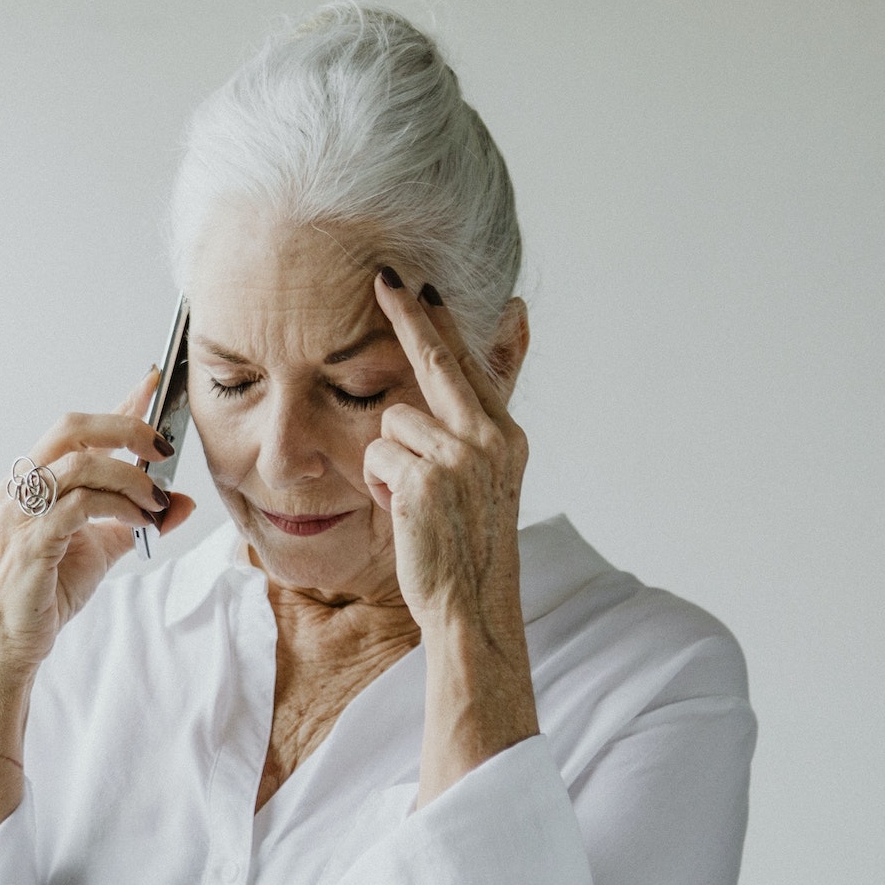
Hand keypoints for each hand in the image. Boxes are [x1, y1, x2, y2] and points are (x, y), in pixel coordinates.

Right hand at [0, 369, 198, 686]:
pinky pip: (77, 506)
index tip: (155, 383)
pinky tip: (139, 522)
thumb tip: (184, 500)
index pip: (80, 429)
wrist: (13, 641)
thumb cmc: (47, 590)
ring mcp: (23, 513)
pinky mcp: (32, 542)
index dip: (120, 403)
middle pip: (72, 428)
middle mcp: (22, 487)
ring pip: (79, 466)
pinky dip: (117, 507)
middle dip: (125, 429)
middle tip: (163, 450)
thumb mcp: (102, 547)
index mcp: (35, 480)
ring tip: (155, 502)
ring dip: (129, 478)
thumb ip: (137, 520)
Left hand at [361, 274, 538, 801]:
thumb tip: (489, 390)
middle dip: (410, 319)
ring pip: (391, 424)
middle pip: (439, 363)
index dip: (442, 324)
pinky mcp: (427, 479)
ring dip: (388, 462)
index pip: (472, 364)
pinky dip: (381, 486)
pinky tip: (405, 516)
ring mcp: (462, 457)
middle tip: (386, 277)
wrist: (472, 607)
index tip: (423, 286)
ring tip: (412, 502)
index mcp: (507, 436)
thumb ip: (478, 427)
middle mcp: (492, 438)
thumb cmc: (467, 544)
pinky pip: (378, 458)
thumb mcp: (485, 479)